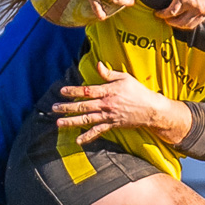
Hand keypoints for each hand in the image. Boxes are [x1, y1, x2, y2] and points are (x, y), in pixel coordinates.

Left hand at [52, 63, 188, 144]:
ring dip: (72, 121)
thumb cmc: (138, 91)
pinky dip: (87, 136)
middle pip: (83, 106)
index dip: (74, 91)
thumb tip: (98, 64)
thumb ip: (109, 73)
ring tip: (59, 123)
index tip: (62, 91)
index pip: (87, 91)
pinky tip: (77, 140)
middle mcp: (106, 104)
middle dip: (67, 107)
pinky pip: (98, 131)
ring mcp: (108, 116)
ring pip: (87, 119)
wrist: (151, 109)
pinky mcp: (112, 125)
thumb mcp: (125, 78)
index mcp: (108, 91)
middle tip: (54, 108)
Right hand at [157, 0, 204, 27]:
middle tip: (169, 21)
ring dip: (168, 20)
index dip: (185, 24)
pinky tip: (158, 12)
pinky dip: (162, 13)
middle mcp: (201, 10)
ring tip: (163, 17)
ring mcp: (191, 5)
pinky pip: (170, 11)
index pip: (195, 23)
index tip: (178, 21)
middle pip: (185, 24)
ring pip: (177, 20)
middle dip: (176, 24)